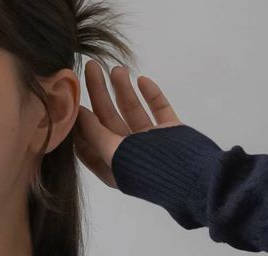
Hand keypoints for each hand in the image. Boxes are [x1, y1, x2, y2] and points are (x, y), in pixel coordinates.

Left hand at [73, 64, 183, 188]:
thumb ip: (95, 135)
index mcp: (113, 166)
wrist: (194, 176)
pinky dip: (151, 94)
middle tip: (92, 67)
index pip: (89, 143)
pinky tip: (143, 80)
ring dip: (123, 89)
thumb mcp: (114, 154)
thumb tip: (78, 114)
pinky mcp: (170, 131)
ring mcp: (150, 141)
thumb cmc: (148, 169)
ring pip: (132, 110)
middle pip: (108, 120)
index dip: (80, 123)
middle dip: (99, 93)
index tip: (74, 98)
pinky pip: (158, 108)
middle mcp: (129, 154)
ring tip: (117, 69)